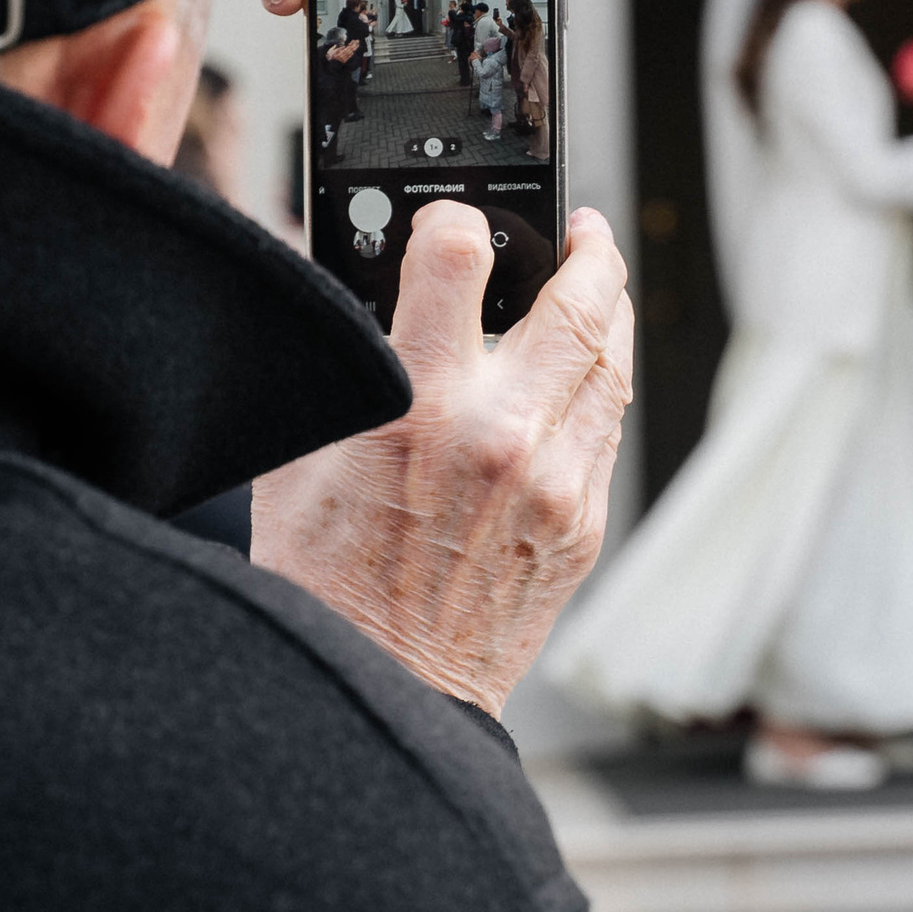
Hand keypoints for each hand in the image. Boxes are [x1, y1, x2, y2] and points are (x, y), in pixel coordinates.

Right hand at [252, 204, 633, 715]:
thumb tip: (358, 291)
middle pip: (580, 295)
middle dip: (587, 245)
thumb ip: (342, 365)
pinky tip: (583, 365)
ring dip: (609, 304)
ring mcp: (556, 479)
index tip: (454, 224)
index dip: (456, 220)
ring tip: (595, 280)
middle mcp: (502, 434)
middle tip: (581, 227)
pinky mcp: (583, 521)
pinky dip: (600, 377)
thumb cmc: (325, 583)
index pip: (459, 254)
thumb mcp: (300, 455)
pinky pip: (607, 421)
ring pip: (612, 355)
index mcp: (419, 407)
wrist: (384, 692)